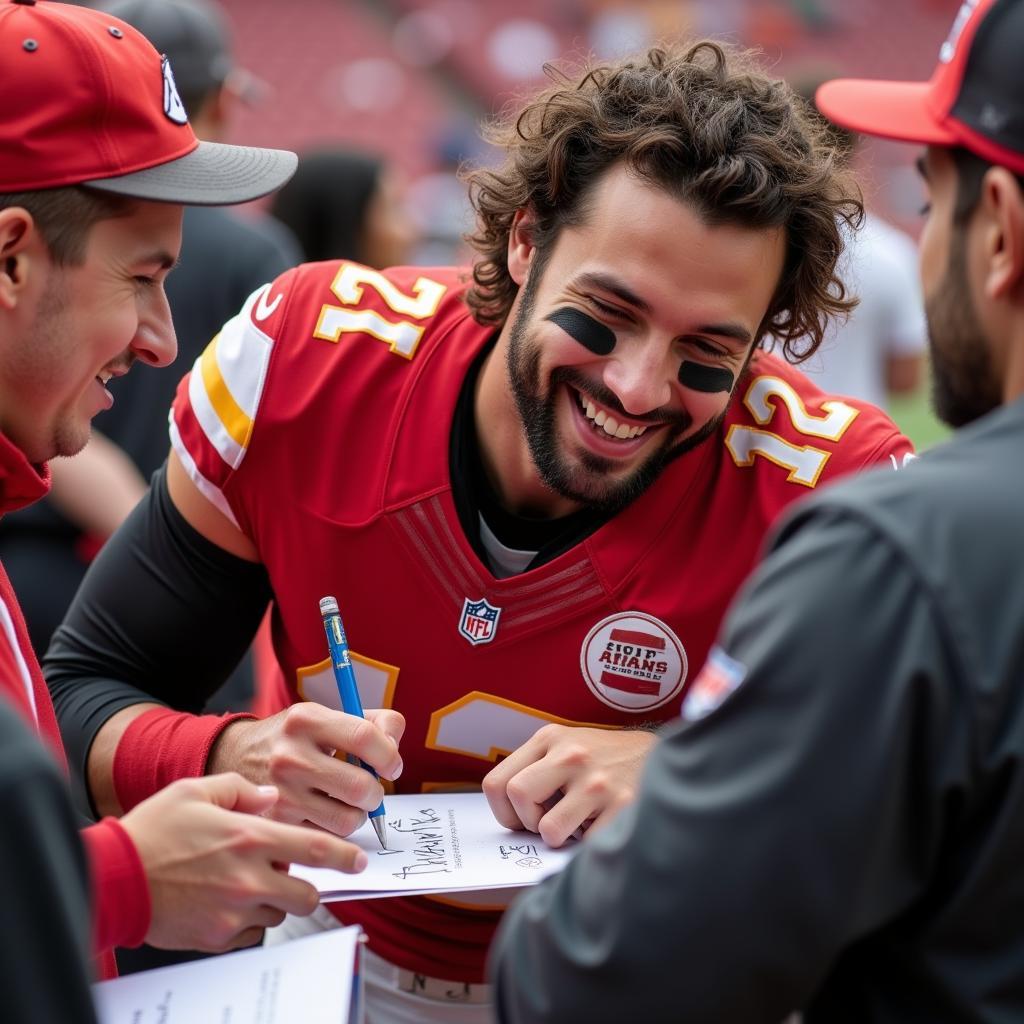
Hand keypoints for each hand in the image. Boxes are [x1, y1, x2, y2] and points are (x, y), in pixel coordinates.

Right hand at [119, 773, 367, 951]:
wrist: (113, 877)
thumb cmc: (153, 831)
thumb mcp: (197, 790)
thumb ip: (241, 790)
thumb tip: (270, 797)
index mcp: (249, 838)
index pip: (316, 849)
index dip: (345, 856)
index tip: (359, 860)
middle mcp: (248, 878)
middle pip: (307, 893)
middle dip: (310, 885)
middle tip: (299, 875)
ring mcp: (233, 911)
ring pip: (281, 914)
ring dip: (278, 901)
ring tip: (252, 883)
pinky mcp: (217, 936)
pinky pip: (251, 932)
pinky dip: (249, 919)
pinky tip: (228, 901)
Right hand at [207, 704, 404, 836]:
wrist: (235, 756)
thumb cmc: (296, 737)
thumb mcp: (326, 716)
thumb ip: (372, 723)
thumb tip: (394, 749)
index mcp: (307, 720)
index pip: (364, 737)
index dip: (389, 755)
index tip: (392, 766)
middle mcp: (290, 755)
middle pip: (359, 786)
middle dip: (376, 793)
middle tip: (371, 791)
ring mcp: (280, 792)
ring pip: (346, 820)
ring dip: (358, 815)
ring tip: (347, 803)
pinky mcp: (275, 823)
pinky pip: (326, 837)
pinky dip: (333, 830)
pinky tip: (323, 813)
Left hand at [482, 725, 657, 846]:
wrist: (664, 757)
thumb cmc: (605, 760)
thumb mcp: (566, 747)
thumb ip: (534, 769)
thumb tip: (506, 812)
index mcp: (551, 739)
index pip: (498, 782)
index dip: (503, 811)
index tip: (520, 818)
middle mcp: (572, 755)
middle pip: (518, 796)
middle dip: (528, 821)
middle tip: (548, 821)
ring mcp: (598, 781)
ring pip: (549, 829)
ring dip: (561, 837)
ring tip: (579, 824)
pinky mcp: (623, 806)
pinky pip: (586, 844)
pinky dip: (590, 844)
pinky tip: (603, 826)